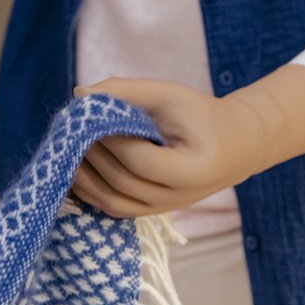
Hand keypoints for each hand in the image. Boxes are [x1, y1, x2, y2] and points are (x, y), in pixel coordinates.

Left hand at [70, 65, 304, 217]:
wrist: (234, 147)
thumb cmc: (202, 116)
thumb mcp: (171, 95)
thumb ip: (128, 92)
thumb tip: (79, 95)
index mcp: (193, 169)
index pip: (140, 161)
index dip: (110, 141)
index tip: (93, 117)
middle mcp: (179, 198)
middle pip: (122, 183)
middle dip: (92, 155)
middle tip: (74, 128)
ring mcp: (163, 210)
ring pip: (112, 203)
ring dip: (84, 177)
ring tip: (70, 148)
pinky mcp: (150, 212)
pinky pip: (113, 208)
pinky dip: (90, 191)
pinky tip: (77, 167)